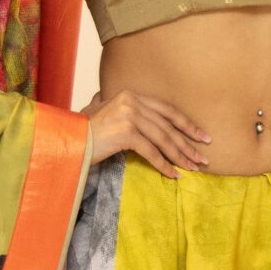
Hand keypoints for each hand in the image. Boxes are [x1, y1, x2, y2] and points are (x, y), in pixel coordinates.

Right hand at [84, 88, 209, 174]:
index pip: (167, 110)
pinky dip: (164, 164)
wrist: (67, 141)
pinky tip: (174, 174)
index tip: (203, 137)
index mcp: (132, 95)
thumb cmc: (90, 134)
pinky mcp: (125, 132)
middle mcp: (131, 101)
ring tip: (193, 168)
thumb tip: (166, 130)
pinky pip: (151, 151)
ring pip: (163, 139)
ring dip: (180, 156)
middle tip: (203, 158)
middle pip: (167, 126)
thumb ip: (136, 117)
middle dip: (188, 144)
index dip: (187, 125)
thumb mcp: (115, 117)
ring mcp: (128, 115)